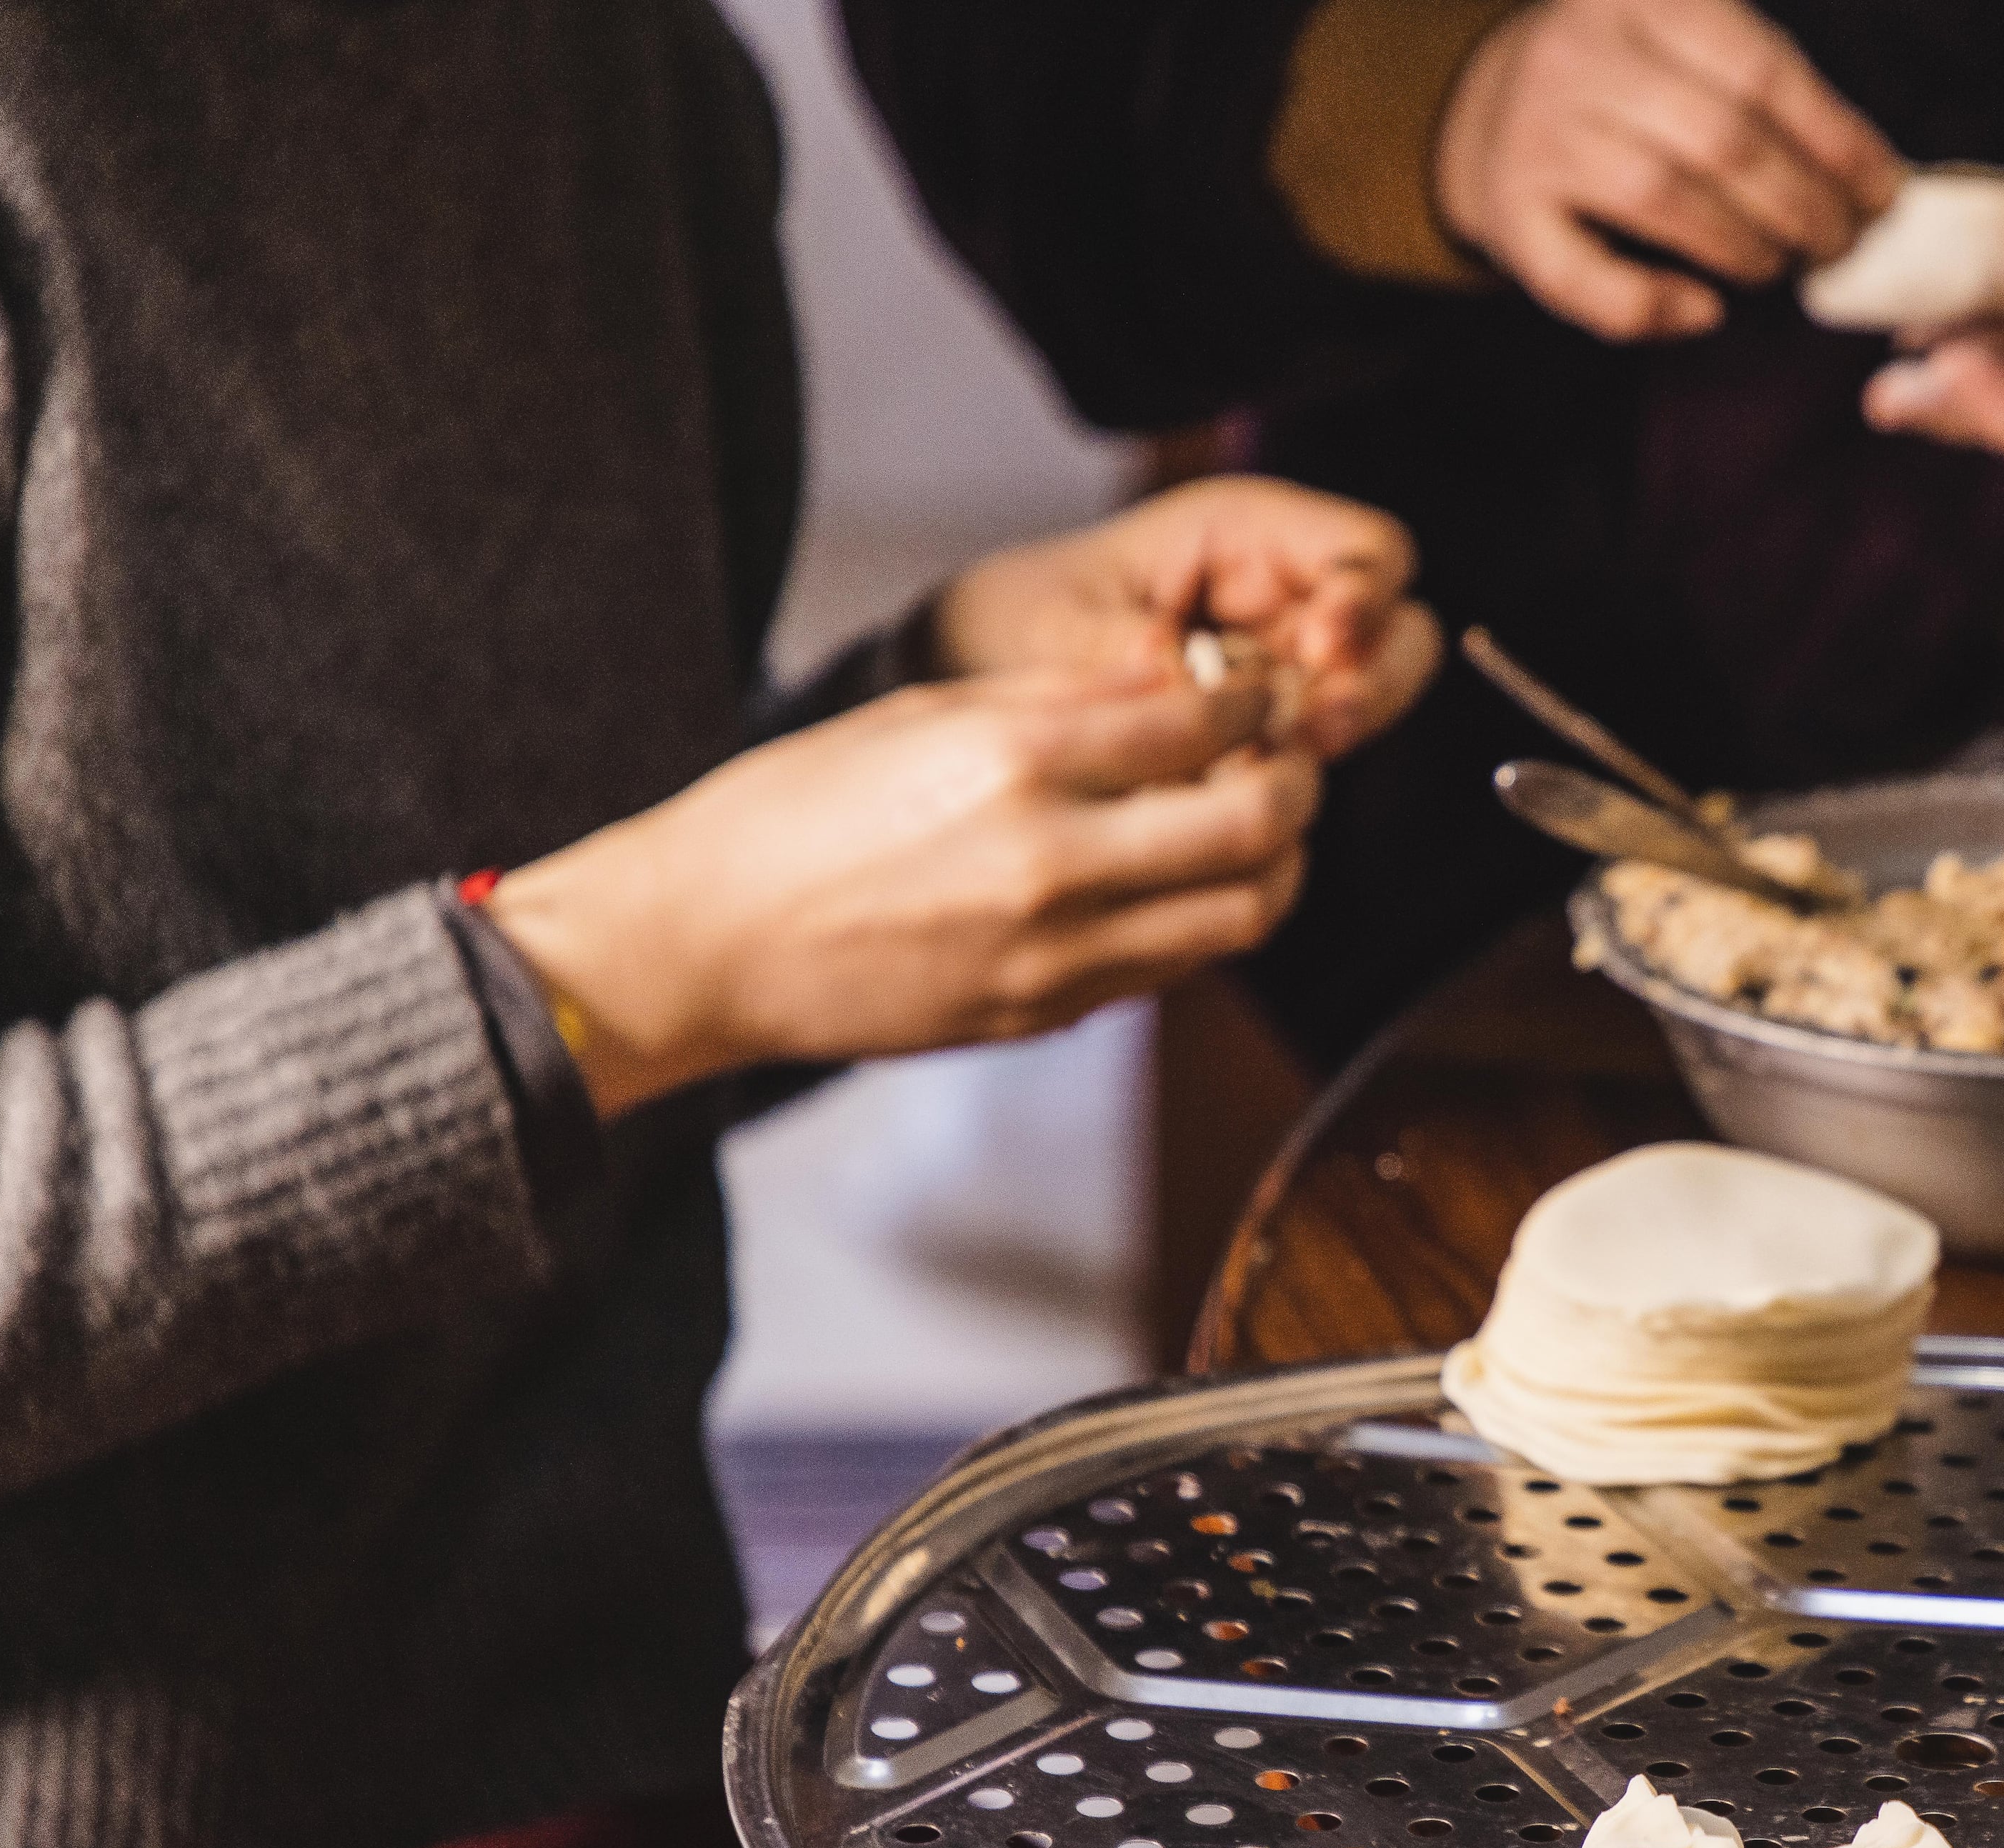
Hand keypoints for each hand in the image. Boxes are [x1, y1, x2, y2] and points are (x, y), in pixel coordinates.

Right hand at [487, 672, 1313, 1115]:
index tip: (1261, 692)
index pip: (1203, 722)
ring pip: (1242, 914)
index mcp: (1014, 762)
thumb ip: (1064, 700)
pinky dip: (1207, 921)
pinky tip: (1183, 884)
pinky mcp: (1047, 1015)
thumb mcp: (924, 715)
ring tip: (1256, 831)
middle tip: (1289, 761)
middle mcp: (1050, 861)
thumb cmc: (793, 816)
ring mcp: (1055, 953)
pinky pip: (1175, 967)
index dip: (1258, 701)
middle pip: (1256, 824)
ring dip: (1277, 866)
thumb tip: (1176, 677)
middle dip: (1298, 784)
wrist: (705, 945)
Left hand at [933, 475, 1441, 758]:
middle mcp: (1283, 597)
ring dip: (1339, 730)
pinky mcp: (1272, 730)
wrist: (977, 678)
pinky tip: (1246, 786)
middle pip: (1399, 630)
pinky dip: (1292, 771)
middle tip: (1319, 723)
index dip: (1366, 596)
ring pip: (1370, 696)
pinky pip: (1314, 750)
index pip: (1367, 549)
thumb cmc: (1017, 619)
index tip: (1326, 645)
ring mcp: (1286, 668)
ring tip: (1281, 756)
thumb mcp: (1051, 624)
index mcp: (1245, 533)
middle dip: (1374, 678)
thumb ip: (1116, 649)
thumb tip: (1180, 677)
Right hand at [1436, 0, 1902, 340]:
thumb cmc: (1625, 89)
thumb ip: (1762, 90)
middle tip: (1840, 243)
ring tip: (1781, 267)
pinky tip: (1703, 309)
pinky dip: (1657, 305)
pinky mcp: (1508, 215)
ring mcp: (1536, 134)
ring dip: (1743, 249)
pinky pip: (1589, 280)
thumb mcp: (1686, 46)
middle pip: (1720, 137)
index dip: (1836, 141)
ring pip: (1661, 198)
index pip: (1761, 69)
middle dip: (1802, 204)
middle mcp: (1580, 54)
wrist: (1485, 112)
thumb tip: (1873, 178)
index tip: (1884, 192)